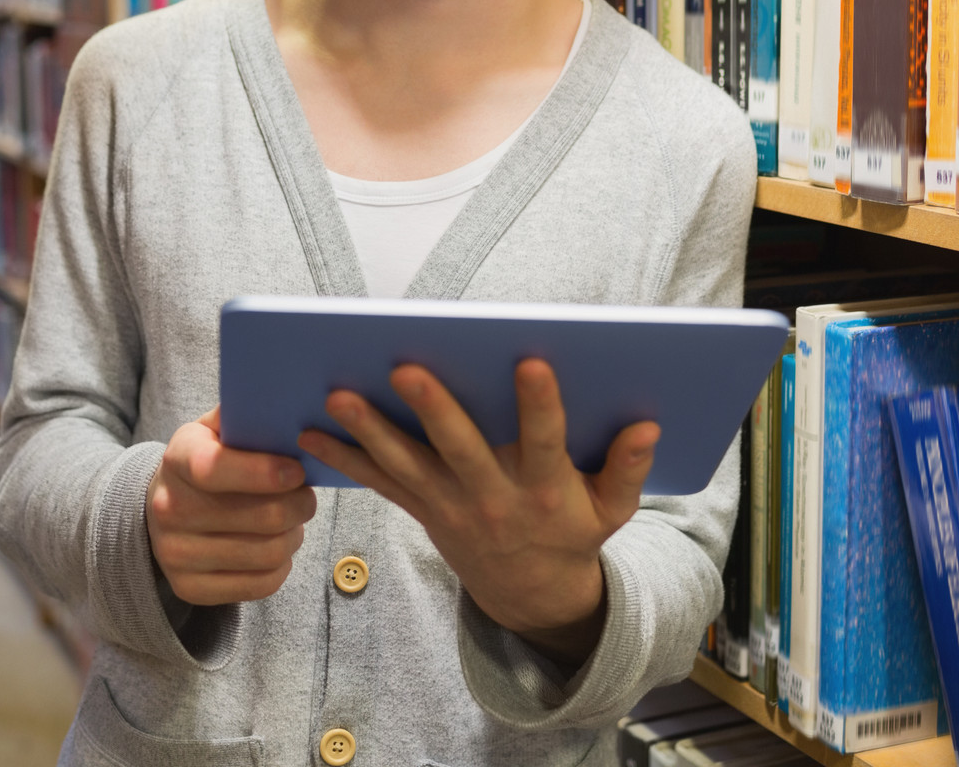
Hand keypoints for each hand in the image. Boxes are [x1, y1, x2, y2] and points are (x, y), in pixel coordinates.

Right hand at [146, 407, 317, 605]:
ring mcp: (175, 554)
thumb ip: (249, 416)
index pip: (215, 469)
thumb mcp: (216, 429)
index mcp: (177, 458)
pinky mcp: (188, 588)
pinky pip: (260, 585)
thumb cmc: (207, 461)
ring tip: (293, 521)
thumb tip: (294, 405)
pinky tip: (276, 547)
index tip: (297, 471)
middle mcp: (168, 508)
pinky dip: (281, 566)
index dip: (263, 473)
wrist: (162, 508)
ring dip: (294, 535)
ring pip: (267, 553)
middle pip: (261, 517)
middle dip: (299, 505)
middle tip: (306, 496)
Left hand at [299, 360, 657, 662]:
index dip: (541, 404)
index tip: (532, 362)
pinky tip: (310, 431)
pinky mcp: (423, 510)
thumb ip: (628, 468)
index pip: (545, 441)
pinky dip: (344, 458)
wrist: (529, 595)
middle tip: (405, 368)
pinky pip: (379, 484)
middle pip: (460, 448)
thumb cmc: (574, 533)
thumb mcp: (612, 510)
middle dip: (433, 407)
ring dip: (369, 430)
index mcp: (546, 490)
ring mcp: (452, 506)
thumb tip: (648, 426)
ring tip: (337, 394)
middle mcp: (494, 498)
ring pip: (406, 464)